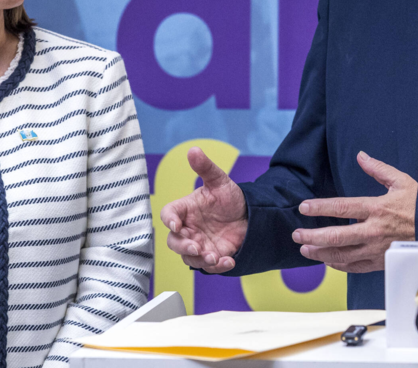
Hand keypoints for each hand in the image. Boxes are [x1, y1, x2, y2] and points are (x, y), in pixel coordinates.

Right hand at [160, 147, 247, 273]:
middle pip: (174, 242)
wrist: (250, 214)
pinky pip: (209, 266)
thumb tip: (193, 150)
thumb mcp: (219, 181)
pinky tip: (229, 262)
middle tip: (197, 247)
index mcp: (185, 210)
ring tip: (214, 257)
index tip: (177, 225)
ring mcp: (199, 244)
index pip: (168, 215)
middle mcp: (188, 229)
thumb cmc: (229, 197)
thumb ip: (205, 168)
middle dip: (183, 246)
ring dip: (199, 260)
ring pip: (189, 257)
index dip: (170, 220)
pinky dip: (217, 267)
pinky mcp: (212, 256)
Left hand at [292, 151, 416, 273]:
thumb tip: (361, 156)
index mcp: (377, 208)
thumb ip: (378, 169)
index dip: (320, 207)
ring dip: (321, 253)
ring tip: (306, 250)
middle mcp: (374, 231)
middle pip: (336, 236)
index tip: (304, 207)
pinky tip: (329, 261)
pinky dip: (339, 265)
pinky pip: (355, 267)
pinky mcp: (381, 262)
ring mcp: (377, 249)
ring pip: (342, 255)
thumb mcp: (401, 181)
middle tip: (297, 235)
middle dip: (312, 236)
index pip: (341, 207)